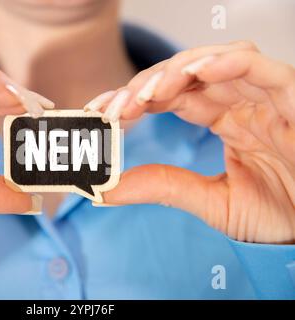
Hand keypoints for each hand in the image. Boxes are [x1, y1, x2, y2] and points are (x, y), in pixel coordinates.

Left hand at [86, 41, 294, 243]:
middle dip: (145, 85)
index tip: (100, 112)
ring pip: (217, 61)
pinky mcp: (293, 100)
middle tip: (114, 108)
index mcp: (223, 118)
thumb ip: (162, 187)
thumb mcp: (210, 202)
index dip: (133, 98)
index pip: (170, 95)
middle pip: (186, 74)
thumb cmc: (276, 216)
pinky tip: (195, 72)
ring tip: (146, 95)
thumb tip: (104, 189)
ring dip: (176, 72)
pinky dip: (229, 63)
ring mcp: (265, 98)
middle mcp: (241, 102)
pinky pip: (262, 68)